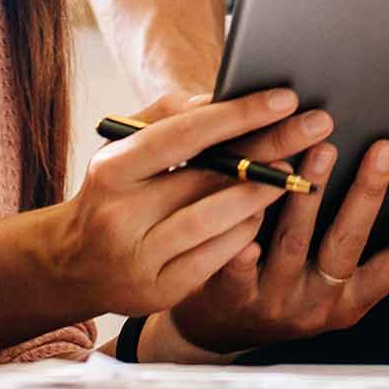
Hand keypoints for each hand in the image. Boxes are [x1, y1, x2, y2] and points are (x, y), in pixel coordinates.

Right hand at [41, 88, 332, 319]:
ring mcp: (138, 258)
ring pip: (215, 220)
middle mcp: (120, 215)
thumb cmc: (115, 190)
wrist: (73, 263)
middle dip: (269, 150)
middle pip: (208, 178)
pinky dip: (245, 232)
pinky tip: (264, 214)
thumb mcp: (126, 147)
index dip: (239, 115)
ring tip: (296, 172)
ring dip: (262, 193)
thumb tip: (225, 97)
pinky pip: (216, 257)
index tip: (286, 98)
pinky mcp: (158, 291)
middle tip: (316, 127)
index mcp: (112, 169)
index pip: (185, 135)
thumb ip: (170, 116)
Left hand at [167, 138, 388, 352]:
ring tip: (321, 148)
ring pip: (295, 243)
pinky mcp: (233, 295)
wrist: (224, 330)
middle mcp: (320, 301)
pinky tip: (251, 208)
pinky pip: (238, 269)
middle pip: (349, 244)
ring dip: (310, 195)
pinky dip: (245, 243)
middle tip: (383, 146)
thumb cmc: (293, 294)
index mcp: (354, 298)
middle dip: (368, 193)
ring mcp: (276, 299)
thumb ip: (387, 272)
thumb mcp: (345, 293)